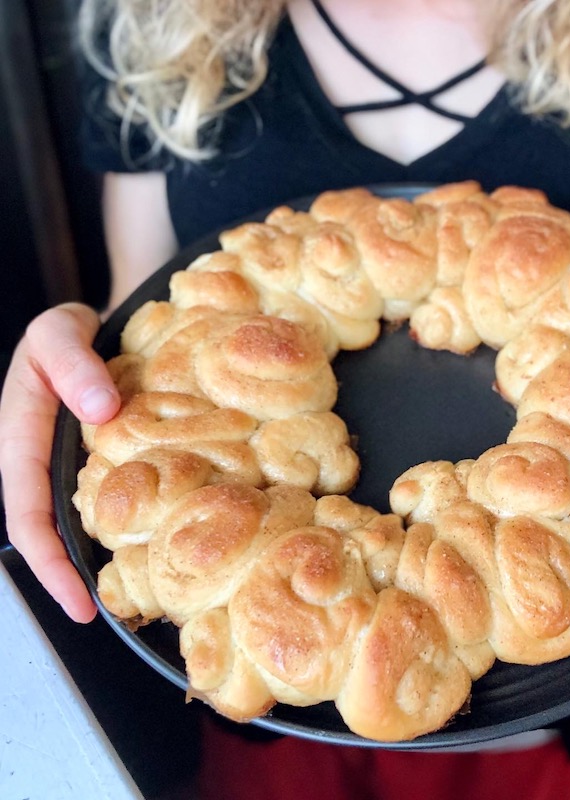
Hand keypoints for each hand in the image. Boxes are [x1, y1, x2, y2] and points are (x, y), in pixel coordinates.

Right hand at [0, 303, 119, 621]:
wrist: (89, 328)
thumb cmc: (66, 331)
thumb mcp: (58, 333)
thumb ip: (73, 365)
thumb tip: (104, 413)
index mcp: (22, 439)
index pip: (27, 512)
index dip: (47, 561)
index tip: (76, 601)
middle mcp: (43, 460)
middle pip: (51, 529)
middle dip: (69, 575)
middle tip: (104, 614)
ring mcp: (71, 463)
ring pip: (79, 519)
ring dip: (98, 555)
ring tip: (134, 591)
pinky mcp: (100, 460)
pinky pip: (108, 497)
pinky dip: (123, 521)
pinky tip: (154, 538)